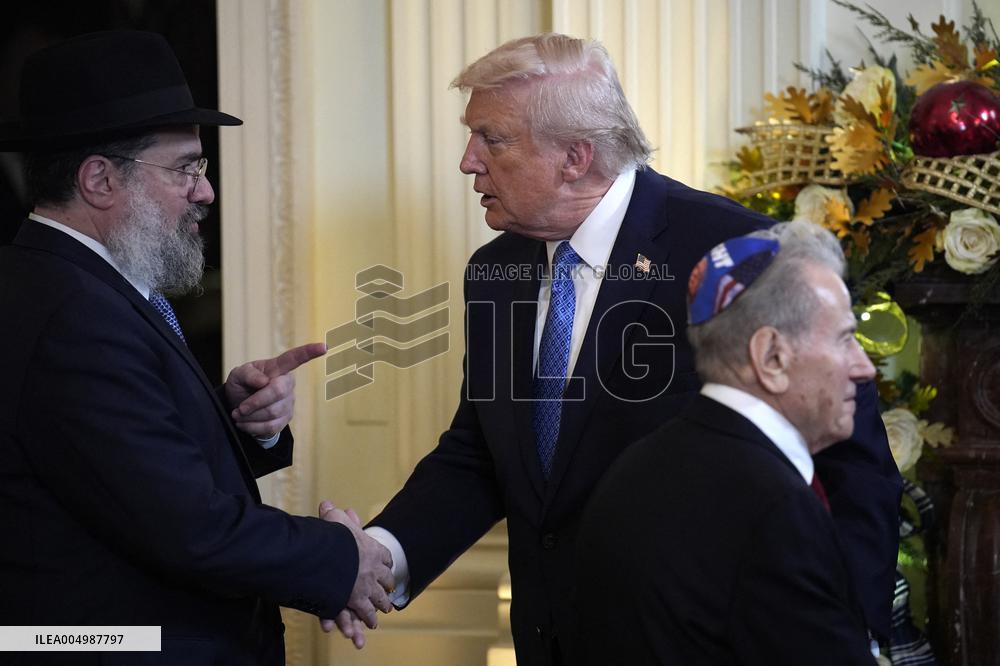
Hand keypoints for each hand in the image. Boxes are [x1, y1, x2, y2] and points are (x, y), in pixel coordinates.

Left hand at [224, 342, 325, 436]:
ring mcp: (289, 402)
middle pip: (278, 392)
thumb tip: (263, 381)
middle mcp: (288, 384)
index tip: (323, 347)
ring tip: (239, 415)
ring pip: (273, 413)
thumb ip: (248, 374)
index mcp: (278, 368)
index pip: (295, 358)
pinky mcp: (286, 419)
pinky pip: (271, 427)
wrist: (239, 408)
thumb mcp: (237, 375)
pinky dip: (253, 427)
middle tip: (239, 408)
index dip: (309, 352)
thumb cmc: (242, 386)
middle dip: (255, 402)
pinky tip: (245, 423)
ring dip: (250, 417)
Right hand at [318, 501, 393, 632]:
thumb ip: (333, 515)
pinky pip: (367, 612)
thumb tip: (327, 504)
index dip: (385, 561)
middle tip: (389, 591)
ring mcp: (369, 586)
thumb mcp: (334, 521)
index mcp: (373, 549)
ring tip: (384, 609)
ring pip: (380, 598)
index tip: (387, 566)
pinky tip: (371, 624)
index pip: (385, 556)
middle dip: (387, 586)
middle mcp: (375, 569)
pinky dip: (369, 618)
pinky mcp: (359, 600)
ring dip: (382, 604)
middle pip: (386, 579)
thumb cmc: (334, 537)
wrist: (333, 557)